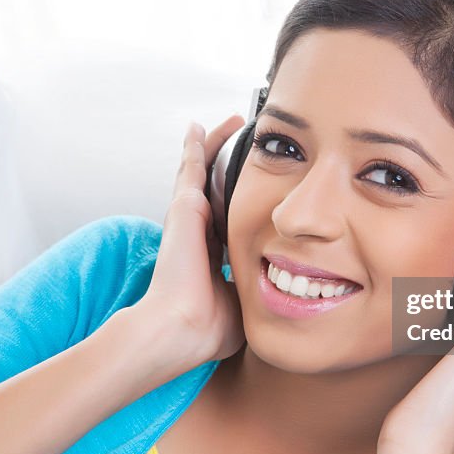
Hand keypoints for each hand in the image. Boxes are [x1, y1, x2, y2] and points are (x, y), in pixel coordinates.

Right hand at [133, 115, 247, 365]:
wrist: (181, 328)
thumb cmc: (206, 329)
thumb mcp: (241, 306)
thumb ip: (254, 293)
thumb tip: (272, 295)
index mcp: (210, 256)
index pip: (227, 221)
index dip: (238, 204)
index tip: (251, 192)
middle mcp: (198, 233)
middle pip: (214, 190)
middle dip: (225, 167)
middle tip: (239, 141)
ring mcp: (188, 218)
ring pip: (202, 172)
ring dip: (213, 148)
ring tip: (225, 125)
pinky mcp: (184, 207)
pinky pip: (191, 167)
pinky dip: (196, 145)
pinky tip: (200, 127)